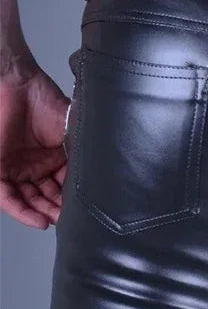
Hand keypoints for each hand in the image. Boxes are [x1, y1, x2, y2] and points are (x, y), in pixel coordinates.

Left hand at [0, 66, 69, 228]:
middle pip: (45, 196)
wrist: (17, 86)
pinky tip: (35, 219)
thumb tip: (97, 181)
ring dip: (39, 213)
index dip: (72, 200)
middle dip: (56, 210)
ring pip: (26, 198)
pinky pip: (6, 194)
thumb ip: (78, 158)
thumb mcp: (72, 136)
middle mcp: (35, 165)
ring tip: (52, 222)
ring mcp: (15, 167)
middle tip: (67, 220)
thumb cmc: (45, 103)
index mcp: (54, 158)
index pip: (64, 186)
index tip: (84, 211)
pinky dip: (20, 209)